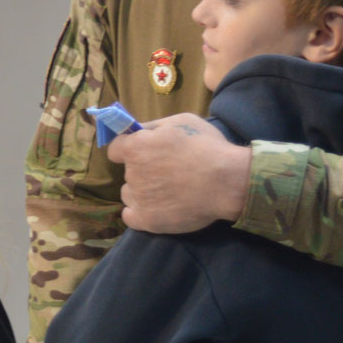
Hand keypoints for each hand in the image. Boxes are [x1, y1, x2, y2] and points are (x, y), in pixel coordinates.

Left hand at [109, 113, 249, 233]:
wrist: (226, 181)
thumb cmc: (206, 146)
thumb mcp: (180, 122)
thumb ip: (153, 126)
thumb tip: (136, 130)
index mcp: (136, 147)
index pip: (116, 148)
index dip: (130, 149)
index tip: (144, 152)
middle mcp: (131, 173)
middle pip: (129, 172)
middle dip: (143, 170)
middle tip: (169, 171)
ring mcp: (138, 198)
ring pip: (130, 193)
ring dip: (142, 192)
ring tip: (167, 192)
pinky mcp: (147, 220)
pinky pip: (129, 216)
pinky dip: (139, 213)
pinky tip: (155, 208)